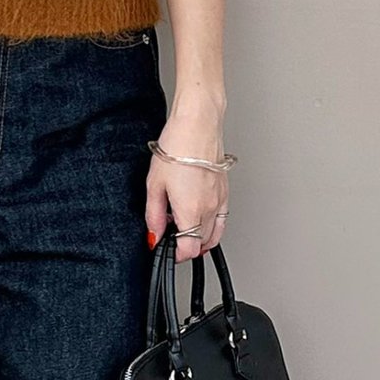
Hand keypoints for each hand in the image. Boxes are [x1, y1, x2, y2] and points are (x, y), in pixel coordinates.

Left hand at [144, 101, 229, 261]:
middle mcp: (210, 208)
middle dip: (185, 246)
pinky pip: (222, 219)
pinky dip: (212, 227)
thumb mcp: (154, 184)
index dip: (175, 255)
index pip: (188, 250)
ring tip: (184, 230)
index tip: (165, 250)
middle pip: (202, 244)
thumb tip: (154, 235)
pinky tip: (200, 220)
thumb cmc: (177, 146)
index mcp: (191, 210)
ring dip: (200, 239)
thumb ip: (154, 215)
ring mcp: (220, 200)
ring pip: (215, 234)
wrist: (197, 124)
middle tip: (169, 238)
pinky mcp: (225, 190)